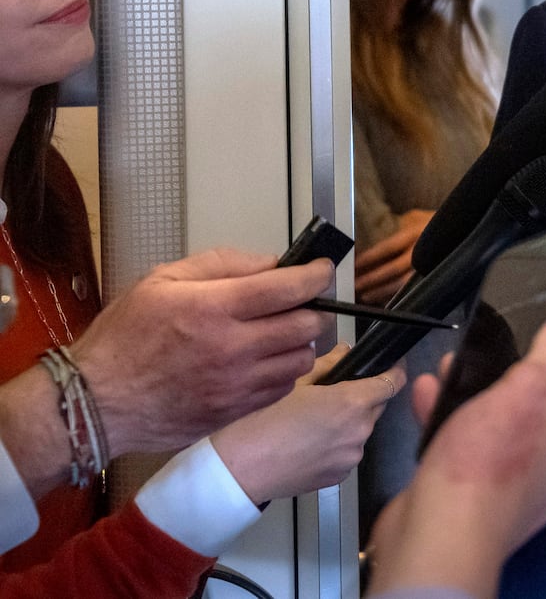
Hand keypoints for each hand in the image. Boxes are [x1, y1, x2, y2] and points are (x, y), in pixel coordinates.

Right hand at [72, 249, 328, 457]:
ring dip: (300, 342)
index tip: (321, 270)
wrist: (95, 403)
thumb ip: (221, 264)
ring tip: (280, 334)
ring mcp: (238, 385)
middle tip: (300, 303)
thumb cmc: (123, 338)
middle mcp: (234, 348)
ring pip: (301, 359)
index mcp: (215, 308)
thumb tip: (270, 263)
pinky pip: (283, 388)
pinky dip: (284, 372)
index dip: (316, 275)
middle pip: (307, 325)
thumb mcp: (162, 280)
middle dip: (312, 308)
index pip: (289, 288)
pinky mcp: (236, 411)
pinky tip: (264, 362)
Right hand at [210, 344, 402, 503]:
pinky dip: (337, 445)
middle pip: (377, 406)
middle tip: (332, 393)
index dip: (394, 370)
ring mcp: (351, 458)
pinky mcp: (339, 477)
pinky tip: (308, 442)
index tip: (390, 365)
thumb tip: (346, 352)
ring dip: (349, 422)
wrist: (238, 470)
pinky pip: (347, 453)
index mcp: (352, 403)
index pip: (394, 382)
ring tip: (313, 421)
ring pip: (361, 430)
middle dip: (364, 396)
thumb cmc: (260, 422)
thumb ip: (328, 364)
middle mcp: (359, 432)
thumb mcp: (294, 383)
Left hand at [356, 209, 430, 303]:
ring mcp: (429, 266)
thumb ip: (395, 225)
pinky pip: (411, 290)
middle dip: (372, 279)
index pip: (388, 247)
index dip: (370, 257)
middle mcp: (423, 250)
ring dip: (382, 291)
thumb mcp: (414, 217)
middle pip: (394, 269)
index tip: (354, 265)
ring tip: (366, 296)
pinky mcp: (432, 277)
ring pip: (403, 283)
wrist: (460, 231)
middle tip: (356, 285)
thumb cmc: (433, 223)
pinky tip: (383, 300)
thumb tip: (368, 238)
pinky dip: (395, 297)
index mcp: (416, 232)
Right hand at [367, 308, 545, 598]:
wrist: (436, 538)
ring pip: (501, 422)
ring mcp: (514, 485)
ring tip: (452, 366)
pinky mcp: (475, 493)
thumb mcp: (529, 391)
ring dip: (476, 391)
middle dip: (513, 370)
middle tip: (495, 347)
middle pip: (542, 403)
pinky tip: (427, 397)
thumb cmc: (486, 472)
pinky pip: (469, 445)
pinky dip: (450, 418)